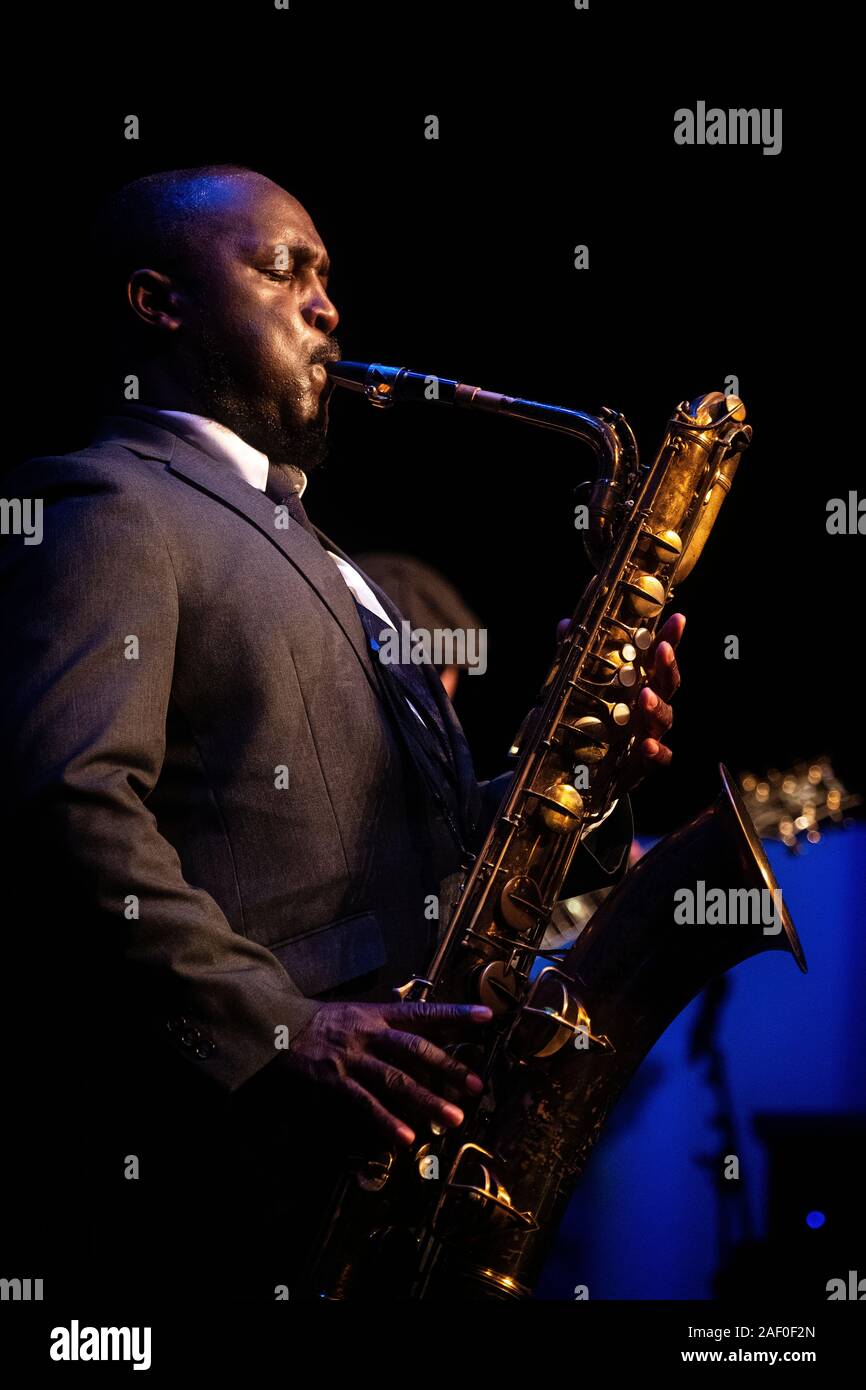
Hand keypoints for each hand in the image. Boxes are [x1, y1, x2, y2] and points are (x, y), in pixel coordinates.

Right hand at [278, 1000, 491, 1151]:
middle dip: (449, 1066)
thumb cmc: (323, 1022)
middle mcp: (370, 1033)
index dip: (455, 1012)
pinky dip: (386, 1120)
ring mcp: (352, 1057)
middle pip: (416, 1048)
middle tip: (477, 1085)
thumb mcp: (358, 1012)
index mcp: (378, 1014)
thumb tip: (425, 1027)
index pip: (423, 1011)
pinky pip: (364, 1102)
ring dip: (427, 1099)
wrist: (276, 1026)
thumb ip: (389, 1021)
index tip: (486, 1016)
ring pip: (395, 1079)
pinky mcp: (334, 1079)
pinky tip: (406, 1136)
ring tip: (453, 1118)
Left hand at [556, 611, 684, 789]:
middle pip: (667, 685)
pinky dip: (656, 752)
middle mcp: (647, 709)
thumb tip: (565, 625)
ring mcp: (648, 735)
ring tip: (646, 696)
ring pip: (664, 720)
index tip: (677, 619)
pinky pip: (659, 759)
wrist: (580, 774)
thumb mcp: (577, 689)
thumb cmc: (588, 724)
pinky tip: (646, 745)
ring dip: (657, 706)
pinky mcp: (642, 765)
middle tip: (663, 650)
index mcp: (636, 686)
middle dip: (668, 667)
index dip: (669, 639)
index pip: (656, 660)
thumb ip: (575, 659)